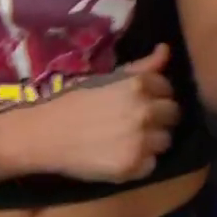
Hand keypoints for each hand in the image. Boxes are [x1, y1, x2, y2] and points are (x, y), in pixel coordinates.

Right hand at [16, 45, 178, 182]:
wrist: (44, 134)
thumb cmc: (73, 102)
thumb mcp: (106, 77)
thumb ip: (141, 67)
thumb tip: (166, 50)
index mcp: (139, 85)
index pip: (167, 88)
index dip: (155, 94)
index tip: (138, 101)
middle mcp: (145, 112)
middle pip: (172, 114)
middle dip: (158, 117)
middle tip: (135, 121)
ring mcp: (141, 141)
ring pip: (165, 140)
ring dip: (152, 140)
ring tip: (127, 140)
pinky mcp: (133, 166)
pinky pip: (151, 164)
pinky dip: (140, 162)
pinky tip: (120, 155)